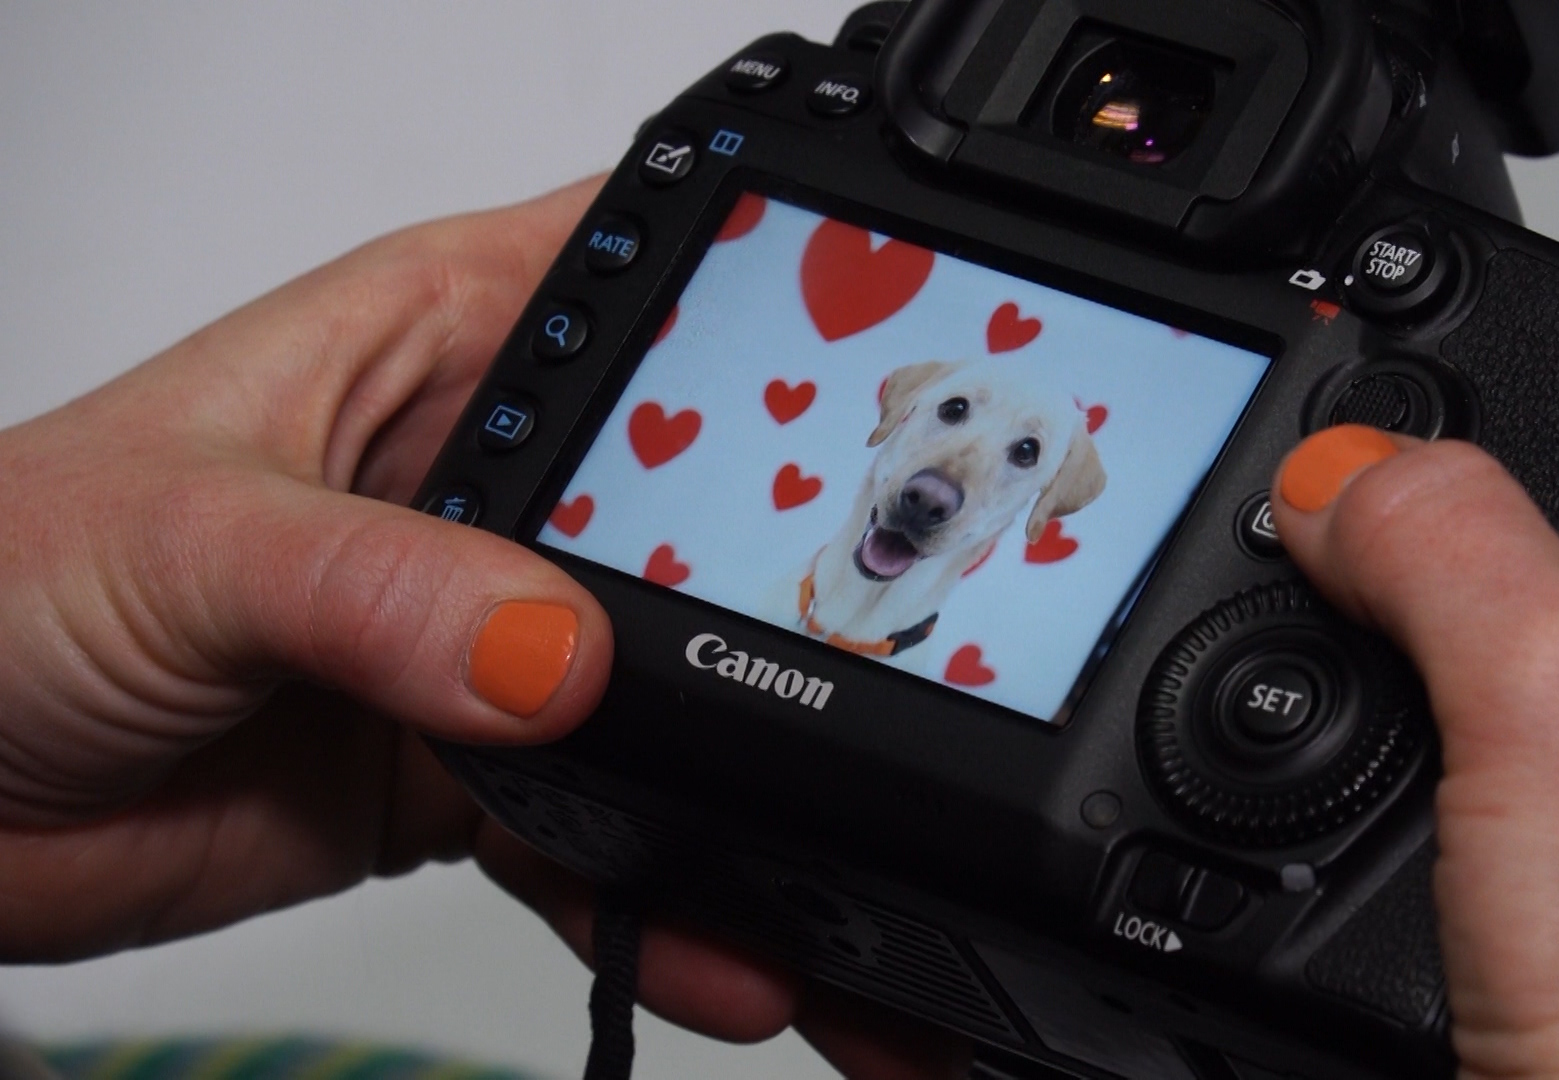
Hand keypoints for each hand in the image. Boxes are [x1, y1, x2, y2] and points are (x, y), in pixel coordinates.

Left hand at [0, 178, 964, 1079]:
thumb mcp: (185, 540)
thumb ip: (375, 587)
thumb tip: (554, 653)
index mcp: (445, 349)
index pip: (661, 299)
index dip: (789, 323)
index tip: (909, 395)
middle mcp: (497, 487)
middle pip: (712, 527)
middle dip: (823, 600)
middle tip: (935, 678)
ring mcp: (495, 640)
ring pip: (684, 710)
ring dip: (775, 795)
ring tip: (865, 884)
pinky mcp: (476, 773)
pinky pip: (612, 840)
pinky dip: (674, 905)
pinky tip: (733, 953)